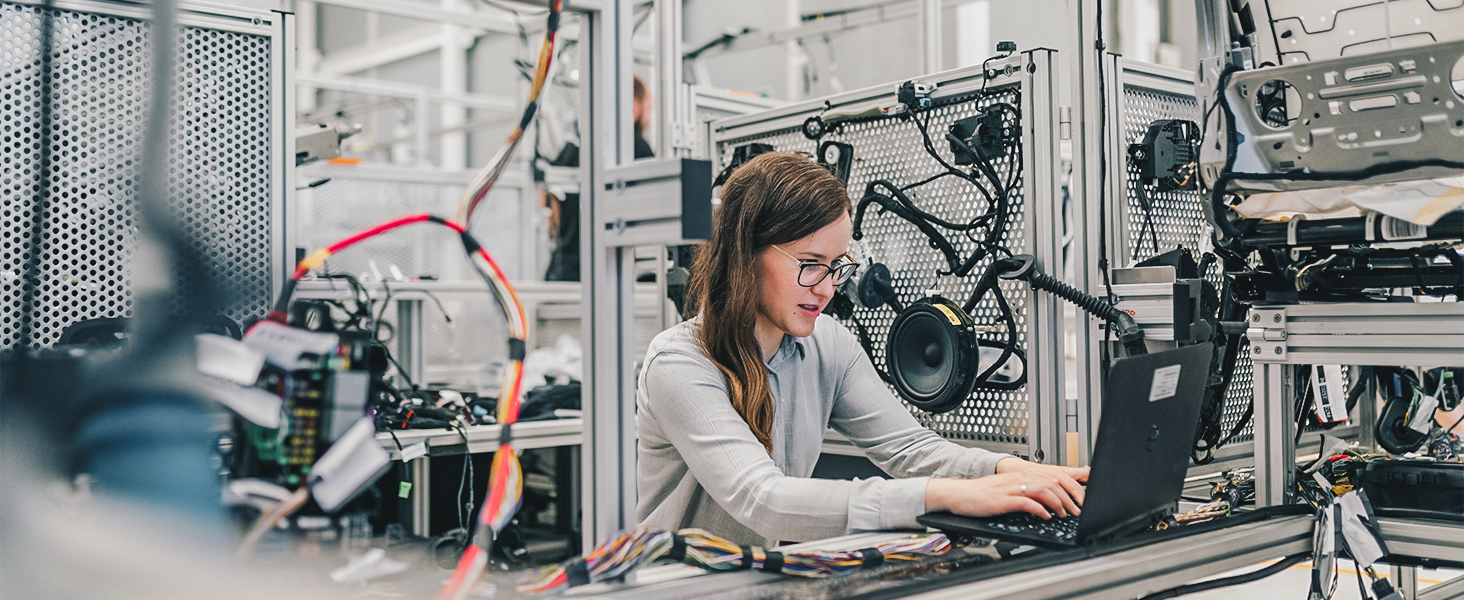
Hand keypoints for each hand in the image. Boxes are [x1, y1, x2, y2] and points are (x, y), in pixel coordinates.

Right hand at [925, 459, 1088, 519]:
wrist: (960, 494)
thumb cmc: (982, 494)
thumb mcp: (1008, 488)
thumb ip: (1027, 490)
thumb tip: (1046, 500)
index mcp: (1021, 474)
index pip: (1052, 476)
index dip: (1069, 487)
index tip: (1078, 499)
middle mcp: (1018, 478)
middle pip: (1052, 483)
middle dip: (1068, 497)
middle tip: (1076, 510)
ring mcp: (1011, 488)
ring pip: (1043, 490)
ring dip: (1057, 503)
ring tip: (1064, 513)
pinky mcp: (1004, 500)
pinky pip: (1026, 502)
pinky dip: (1039, 509)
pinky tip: (1045, 516)